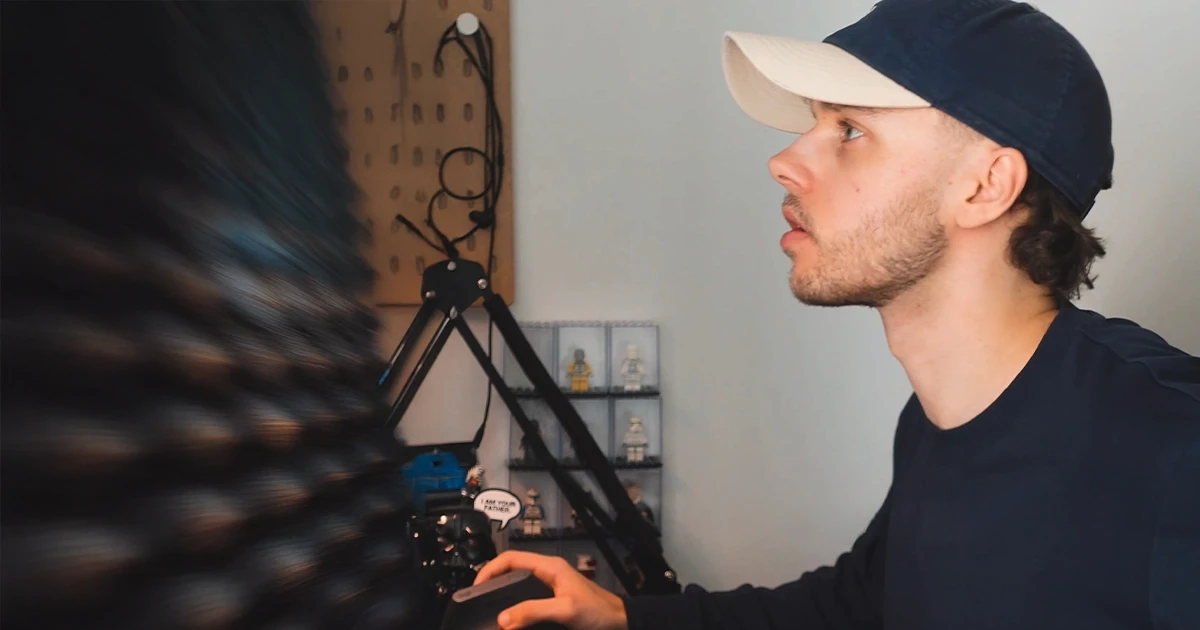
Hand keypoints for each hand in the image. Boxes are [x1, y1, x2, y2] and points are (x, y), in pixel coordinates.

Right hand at [472, 550, 627, 629]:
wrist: (620, 622)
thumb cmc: (598, 612)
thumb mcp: (564, 611)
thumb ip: (533, 611)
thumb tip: (502, 618)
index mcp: (549, 566)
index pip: (511, 558)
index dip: (490, 569)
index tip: (476, 587)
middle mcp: (548, 572)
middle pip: (512, 568)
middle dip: (492, 580)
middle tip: (477, 598)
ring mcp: (551, 585)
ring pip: (518, 583)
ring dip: (502, 592)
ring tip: (488, 607)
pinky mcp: (554, 599)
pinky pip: (527, 596)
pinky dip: (515, 604)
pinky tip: (510, 616)